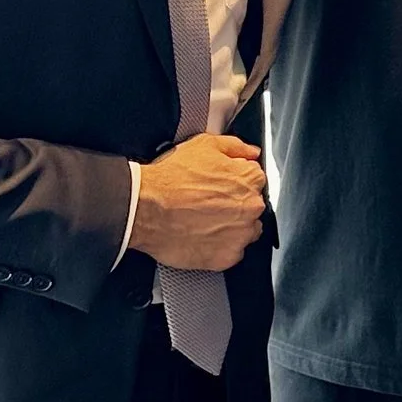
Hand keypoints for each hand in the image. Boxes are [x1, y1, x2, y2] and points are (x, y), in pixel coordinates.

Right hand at [127, 134, 265, 271]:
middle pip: (252, 206)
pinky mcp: (227, 257)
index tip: (221, 186)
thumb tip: (251, 152)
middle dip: (235, 205)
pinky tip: (202, 236)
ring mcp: (241, 234)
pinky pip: (232, 252)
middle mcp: (251, 207)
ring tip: (204, 221)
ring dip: (231, 227)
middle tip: (209, 204)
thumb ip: (235, 147)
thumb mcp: (204, 145)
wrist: (146, 209)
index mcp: (249, 179)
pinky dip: (220, 247)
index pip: (255, 179)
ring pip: (246, 231)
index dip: (235, 181)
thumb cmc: (171, 179)